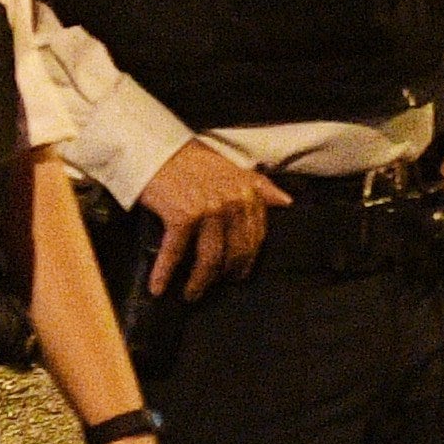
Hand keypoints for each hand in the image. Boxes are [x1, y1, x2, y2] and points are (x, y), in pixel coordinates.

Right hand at [138, 140, 286, 299]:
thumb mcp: (233, 169)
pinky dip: (164, 273)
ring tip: (191, 295)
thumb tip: (286, 201)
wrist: (157, 148)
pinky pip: (175, 253)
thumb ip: (260, 186)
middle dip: (225, 275)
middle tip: (214, 288)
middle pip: (234, 253)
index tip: (237, 274)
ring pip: (209, 260)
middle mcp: (232, 203)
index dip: (246, 260)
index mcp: (247, 193)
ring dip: (199, 283)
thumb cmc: (192, 160)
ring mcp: (208, 210)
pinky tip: (158, 288)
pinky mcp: (182, 217)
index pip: (255, 237)